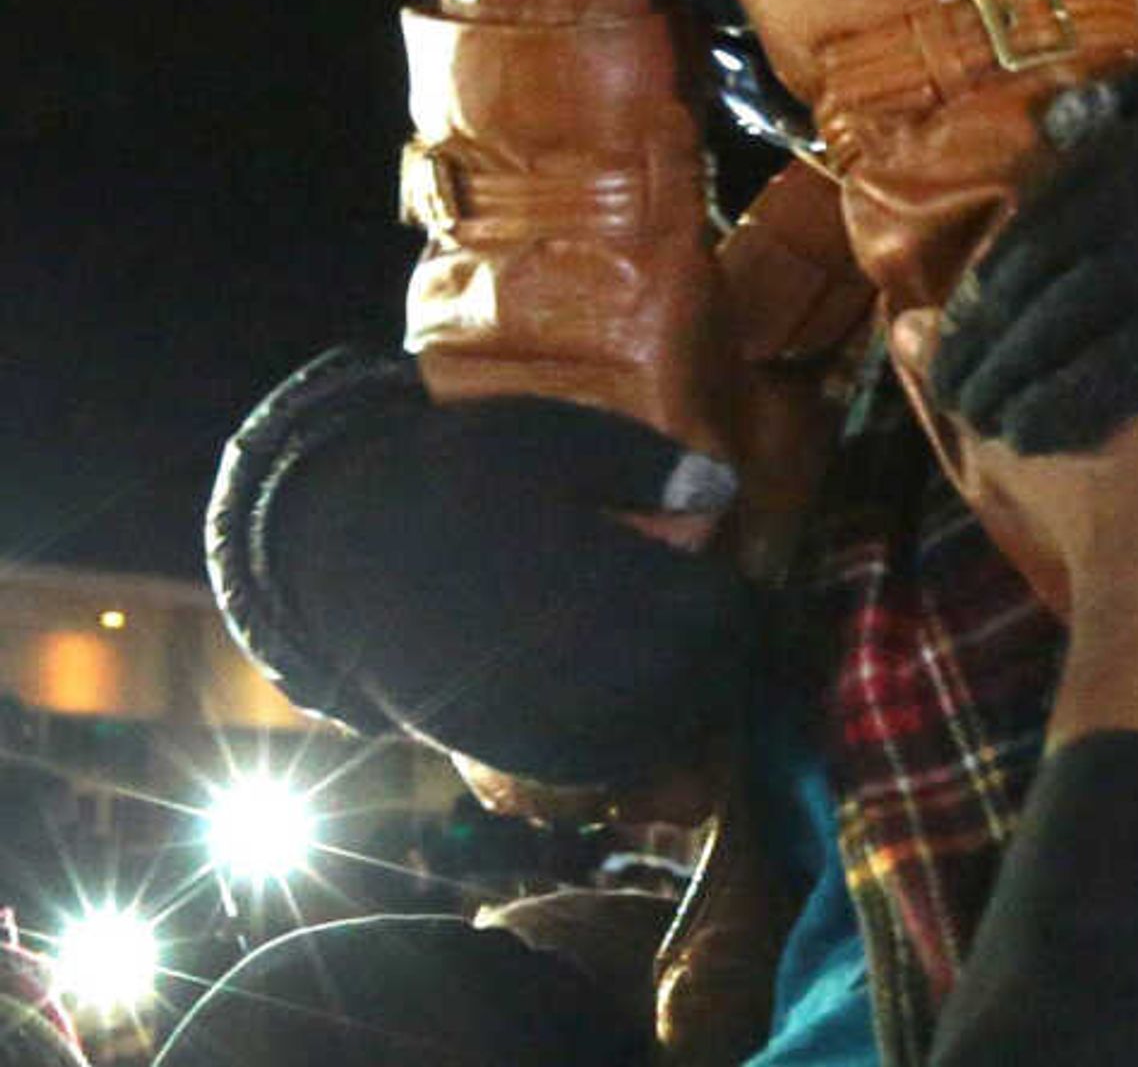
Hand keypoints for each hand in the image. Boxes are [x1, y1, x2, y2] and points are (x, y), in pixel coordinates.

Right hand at [258, 372, 756, 783]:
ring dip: (683, 706)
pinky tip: (625, 702)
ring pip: (656, 737)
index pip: (718, 616)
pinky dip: (629, 746)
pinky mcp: (504, 747)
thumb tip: (725, 487)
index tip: (716, 577)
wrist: (336, 548)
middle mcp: (573, 656)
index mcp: (594, 573)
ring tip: (669, 663)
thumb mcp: (550, 437)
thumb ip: (643, 464)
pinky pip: (593, 769)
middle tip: (701, 622)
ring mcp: (537, 710)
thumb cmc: (454, 477)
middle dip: (718, 656)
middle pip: (700, 685)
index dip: (732, 599)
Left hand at [925, 59, 1137, 455]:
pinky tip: (1027, 435)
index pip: (1057, 196)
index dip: (1009, 255)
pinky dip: (1053, 405)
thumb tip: (1067, 115)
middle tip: (960, 368)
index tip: (982, 299)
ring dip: (1006, 372)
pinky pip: (1102, 373)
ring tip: (980, 411)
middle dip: (992, 324)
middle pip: (1044, 264)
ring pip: (1061, 321)